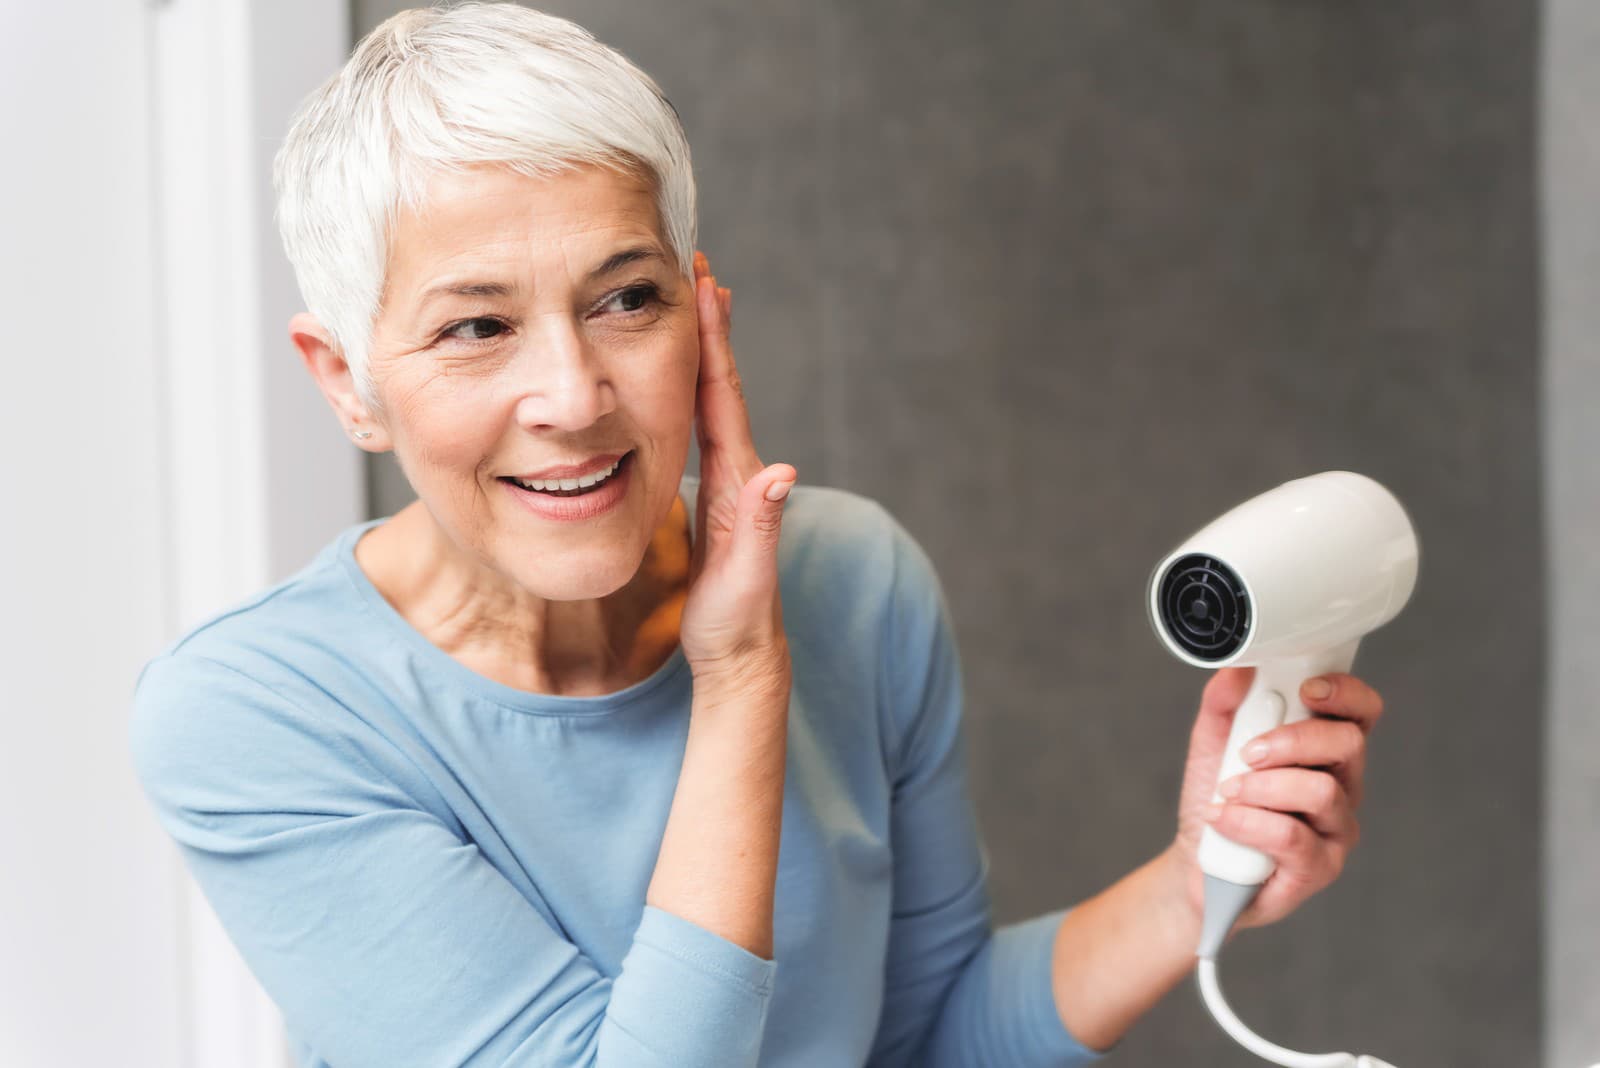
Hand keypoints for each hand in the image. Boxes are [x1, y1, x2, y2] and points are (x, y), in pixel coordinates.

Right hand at [678, 251, 796, 688]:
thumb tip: (783, 474)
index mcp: (740, 480)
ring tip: (690, 302)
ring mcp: (729, 483)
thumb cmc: (737, 622)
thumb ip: (760, 527)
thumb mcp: (744, 578)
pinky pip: (699, 428)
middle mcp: (740, 472)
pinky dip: (691, 390)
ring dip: (701, 350)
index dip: (713, 340)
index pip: (724, 396)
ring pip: (712, 401)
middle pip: (721, 385)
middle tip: (696, 267)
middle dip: (709, 326)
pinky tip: (679, 378)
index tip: (704, 284)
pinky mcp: (714, 498)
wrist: (743, 656)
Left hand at [1167, 668, 1384, 931]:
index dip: (1345, 694)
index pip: (1361, 713)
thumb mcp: (1212, 743)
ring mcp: (1336, 829)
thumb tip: (1237, 668)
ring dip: (1264, 786)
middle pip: (1348, 744)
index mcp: (1325, 749)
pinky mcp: (1320, 868)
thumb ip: (1224, 703)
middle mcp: (1342, 786)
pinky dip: (1248, 823)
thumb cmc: (1218, 798)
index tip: (1306, 689)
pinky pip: (1293, 838)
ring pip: (1321, 791)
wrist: (1197, 860)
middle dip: (1294, 739)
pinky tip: (1222, 820)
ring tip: (1228, 791)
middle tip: (1249, 752)